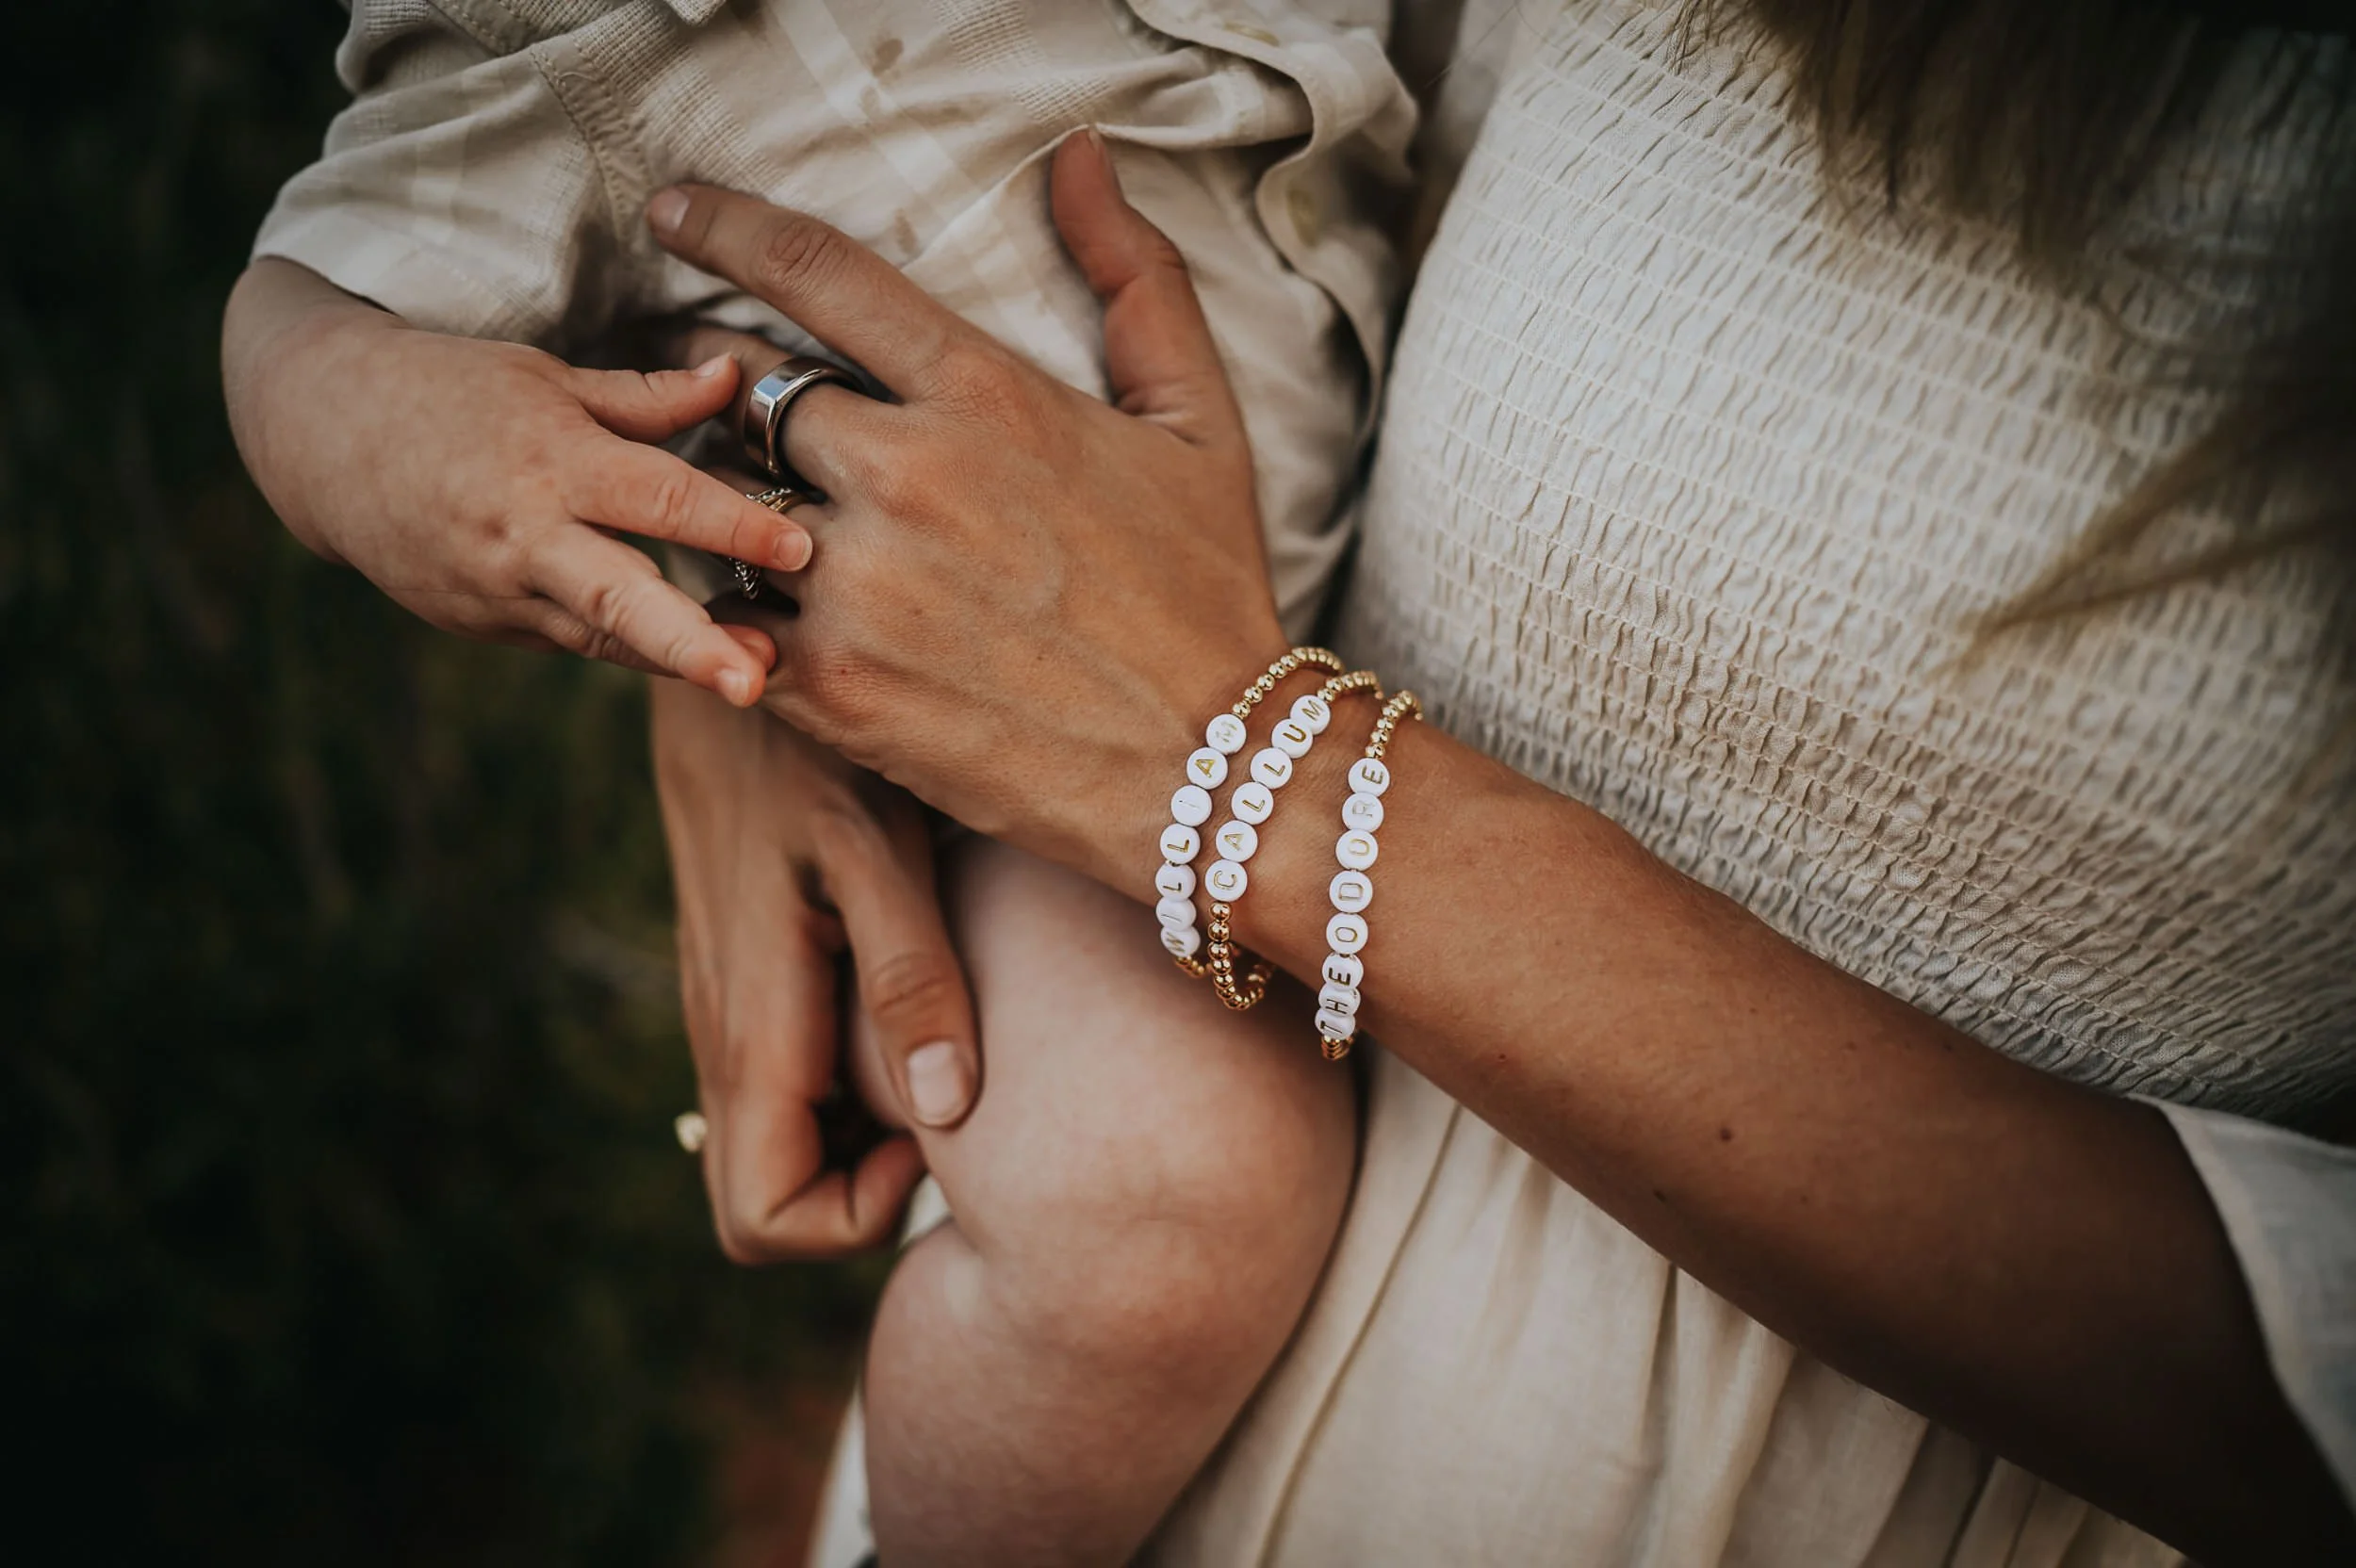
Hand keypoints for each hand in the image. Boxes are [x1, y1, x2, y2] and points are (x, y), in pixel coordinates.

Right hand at [223, 259, 813, 705]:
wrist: (319, 436)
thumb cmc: (450, 390)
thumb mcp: (545, 376)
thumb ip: (645, 396)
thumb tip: (737, 376)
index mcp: (549, 459)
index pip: (658, 496)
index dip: (732, 524)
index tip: (801, 547)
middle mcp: (524, 534)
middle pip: (620, 596)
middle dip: (691, 644)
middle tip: (754, 681)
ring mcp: (499, 590)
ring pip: (603, 634)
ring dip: (676, 658)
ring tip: (751, 681)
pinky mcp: (485, 624)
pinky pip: (574, 637)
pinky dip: (630, 644)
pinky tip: (694, 654)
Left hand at [644, 132, 1290, 887]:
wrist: (1208, 768)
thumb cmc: (1207, 593)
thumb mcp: (1199, 421)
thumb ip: (1137, 280)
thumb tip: (1082, 157)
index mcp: (987, 397)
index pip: (819, 275)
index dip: (730, 229)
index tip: (676, 214)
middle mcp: (908, 476)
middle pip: (750, 392)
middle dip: (729, 392)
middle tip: (727, 409)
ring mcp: (860, 585)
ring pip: (725, 508)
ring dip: (731, 508)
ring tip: (757, 526)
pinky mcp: (832, 688)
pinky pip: (724, 620)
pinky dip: (733, 612)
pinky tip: (767, 617)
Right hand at [653, 676, 981, 1261]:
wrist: (728, 654)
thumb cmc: (811, 740)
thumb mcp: (878, 843)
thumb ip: (909, 975)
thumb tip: (944, 1112)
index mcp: (754, 1027)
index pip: (764, 1221)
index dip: (855, 1212)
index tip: (936, 1126)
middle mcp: (725, 1037)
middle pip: (761, 1202)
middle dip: (857, 1190)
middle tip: (944, 1098)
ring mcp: (726, 1007)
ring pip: (774, 1141)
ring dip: (857, 1130)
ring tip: (937, 1037)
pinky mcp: (742, 969)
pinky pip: (783, 1077)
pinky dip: (846, 1076)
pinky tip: (910, 995)